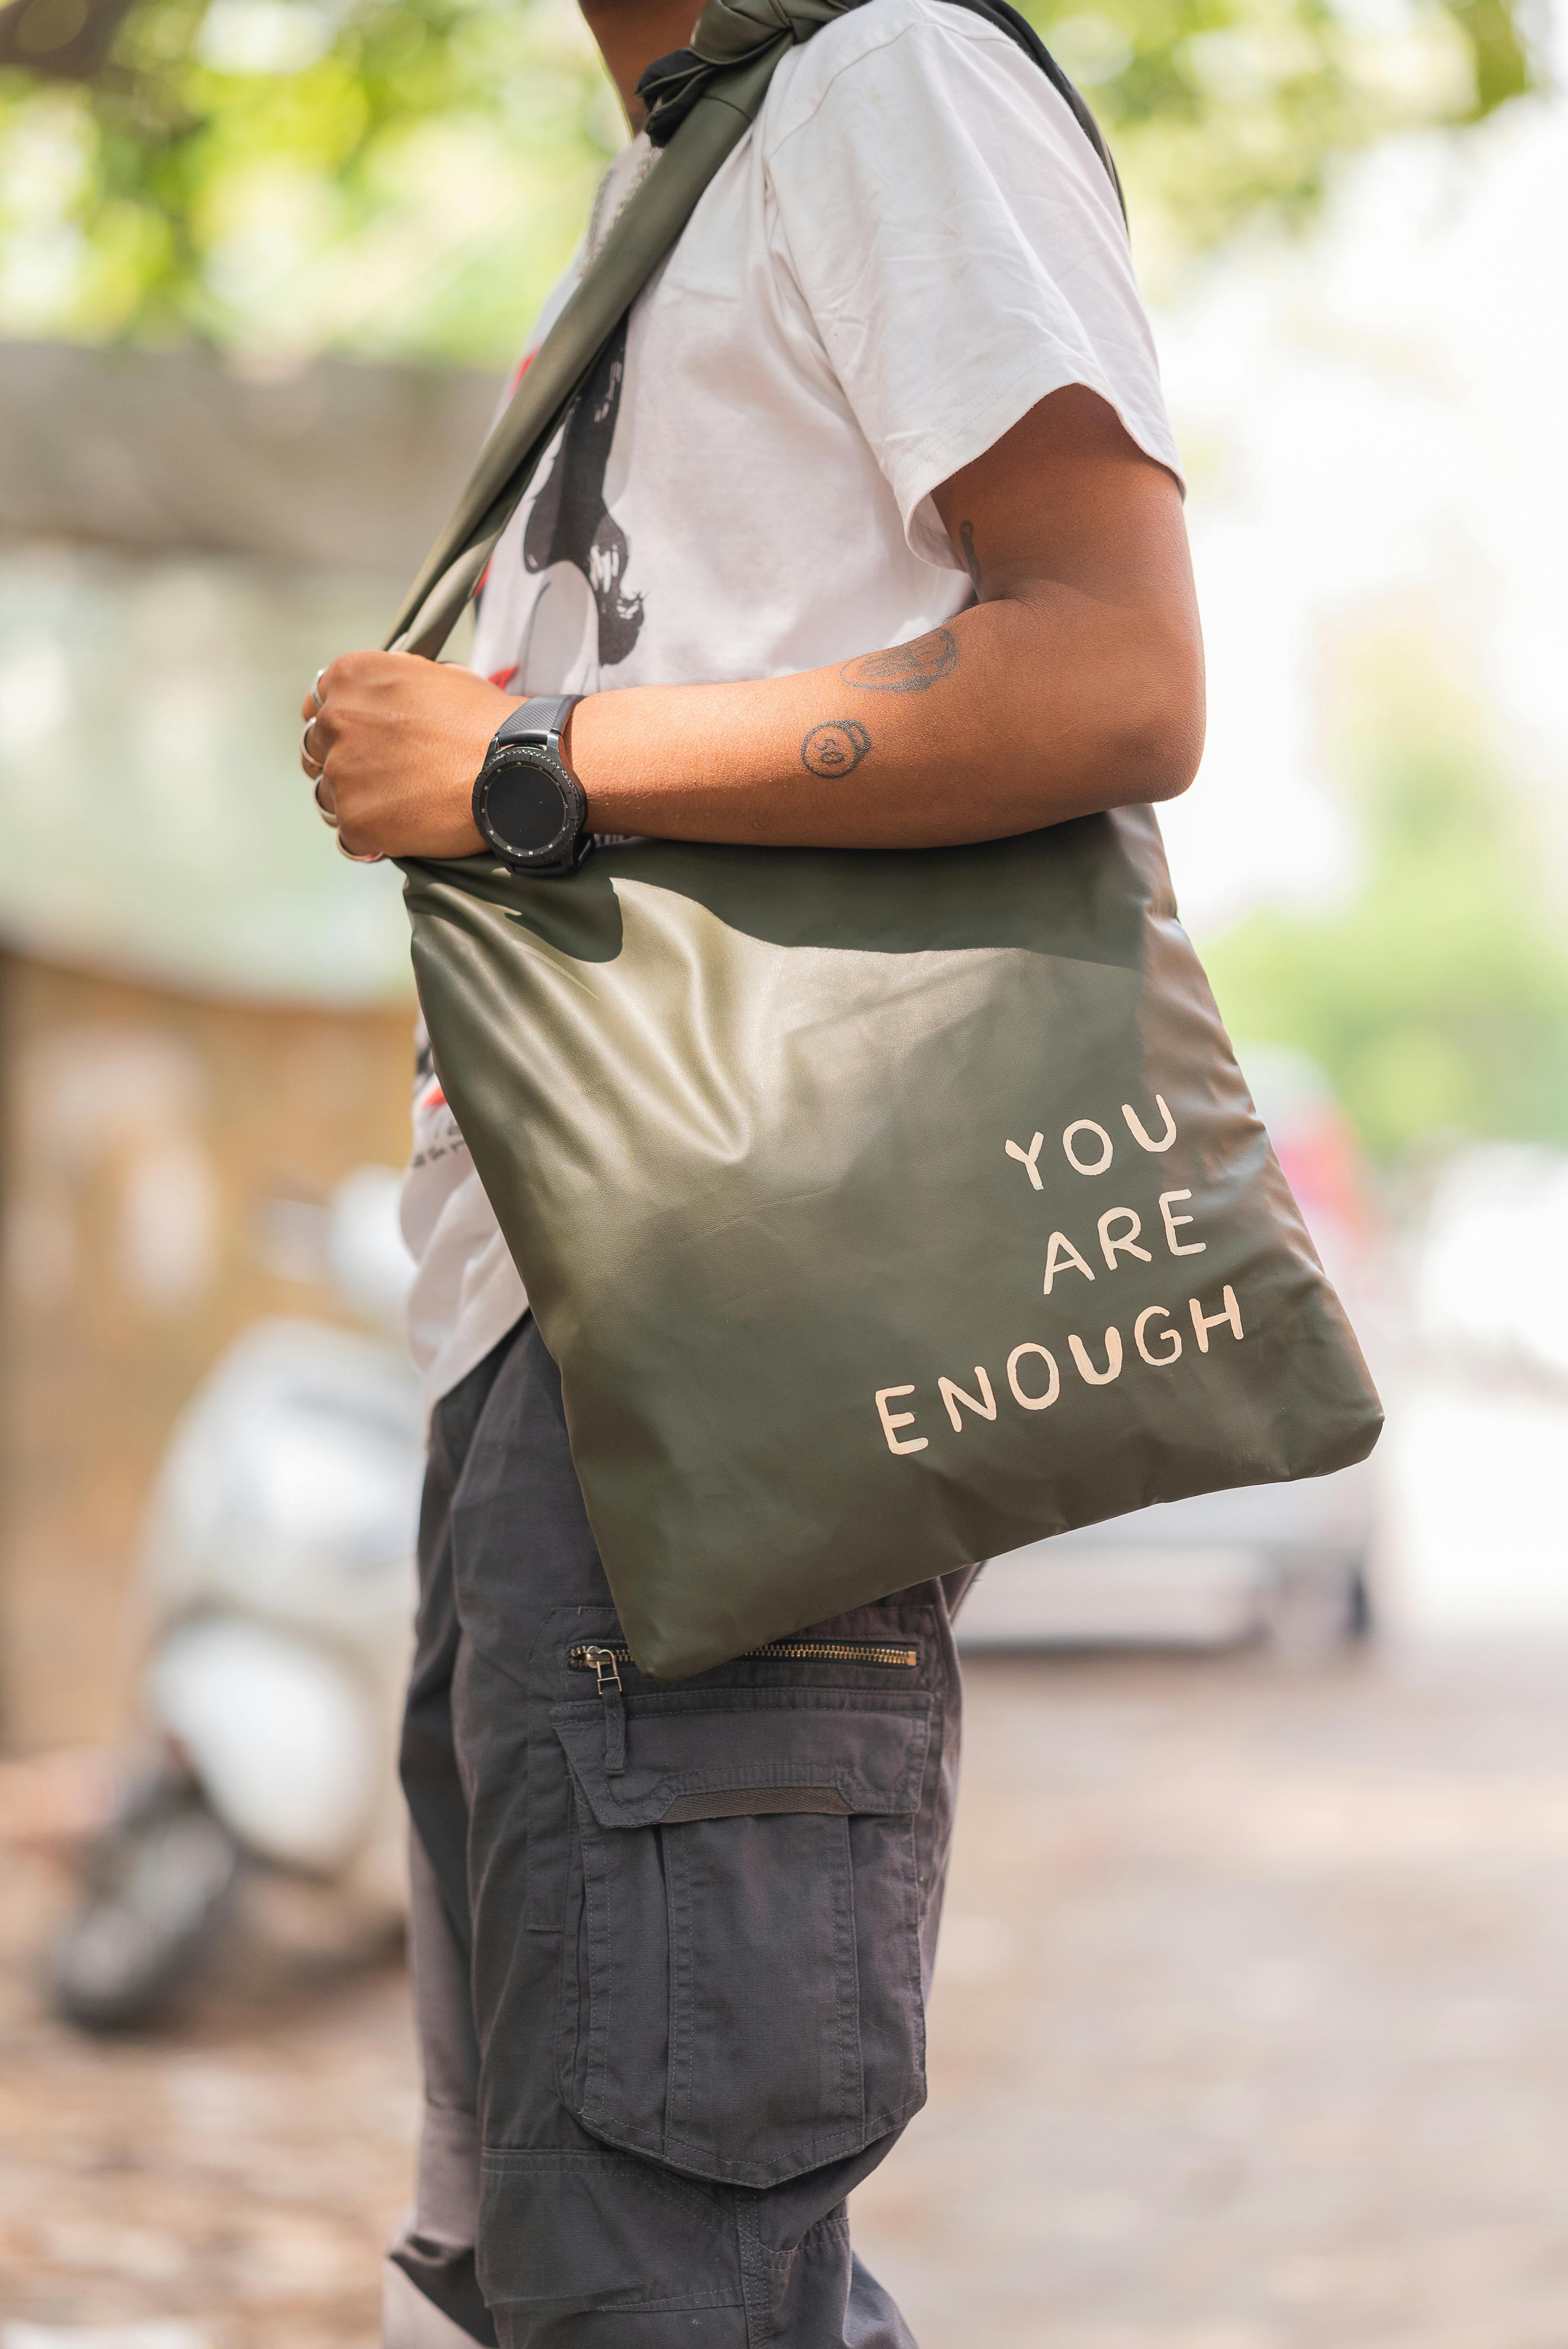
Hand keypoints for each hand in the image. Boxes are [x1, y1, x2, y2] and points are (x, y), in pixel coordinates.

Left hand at [300, 652, 521, 859]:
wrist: (516, 767)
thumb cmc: (485, 722)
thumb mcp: (434, 676)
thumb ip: (391, 687)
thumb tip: (379, 702)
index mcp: (351, 676)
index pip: (316, 707)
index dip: (337, 729)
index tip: (357, 744)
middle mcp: (336, 719)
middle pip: (315, 751)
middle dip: (343, 765)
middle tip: (382, 780)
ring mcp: (342, 772)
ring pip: (327, 795)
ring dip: (355, 803)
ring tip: (398, 808)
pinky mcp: (356, 819)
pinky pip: (349, 837)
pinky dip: (372, 839)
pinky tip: (403, 833)